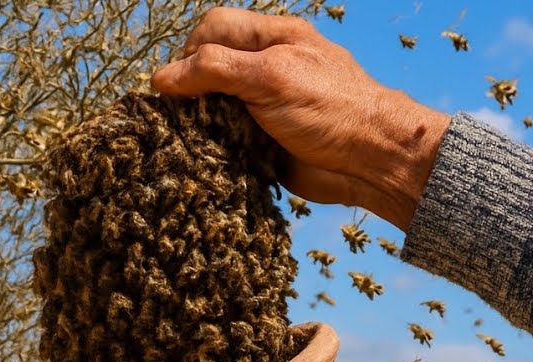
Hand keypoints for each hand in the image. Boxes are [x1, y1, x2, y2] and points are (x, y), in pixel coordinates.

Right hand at [152, 7, 448, 230]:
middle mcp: (267, 68)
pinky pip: (227, 140)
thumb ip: (215, 70)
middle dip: (190, 90)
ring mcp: (265, 106)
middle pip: (209, 67)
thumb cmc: (330, 109)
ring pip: (214, 106)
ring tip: (188, 140)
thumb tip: (162, 77)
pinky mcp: (264, 142)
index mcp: (273, 38)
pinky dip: (213, 149)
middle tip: (181, 115)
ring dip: (198, 123)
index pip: (215, 28)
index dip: (190, 51)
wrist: (371, 162)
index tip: (178, 85)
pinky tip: (206, 158)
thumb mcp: (270, 76)